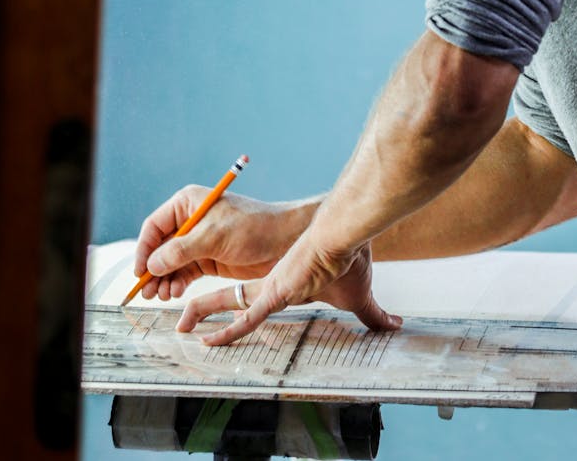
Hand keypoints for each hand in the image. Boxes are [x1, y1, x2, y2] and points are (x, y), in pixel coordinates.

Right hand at [134, 187, 316, 300]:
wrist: (285, 240)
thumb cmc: (253, 228)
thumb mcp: (214, 237)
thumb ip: (181, 251)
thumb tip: (151, 265)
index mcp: (188, 203)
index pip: (155, 226)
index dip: (144, 249)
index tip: (140, 273)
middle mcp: (190, 221)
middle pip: (160, 247)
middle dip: (152, 269)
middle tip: (148, 293)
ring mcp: (198, 241)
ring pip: (170, 262)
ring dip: (164, 279)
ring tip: (163, 296)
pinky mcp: (208, 258)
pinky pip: (184, 272)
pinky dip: (177, 282)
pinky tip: (175, 293)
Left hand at [174, 229, 402, 344]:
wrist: (346, 237)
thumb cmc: (352, 261)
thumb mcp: (361, 298)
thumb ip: (375, 315)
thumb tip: (396, 325)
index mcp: (284, 284)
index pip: (249, 297)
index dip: (230, 308)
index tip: (213, 318)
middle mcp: (271, 283)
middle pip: (229, 297)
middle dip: (204, 308)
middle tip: (181, 321)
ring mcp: (271, 287)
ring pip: (229, 302)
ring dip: (203, 313)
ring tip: (180, 325)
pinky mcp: (276, 293)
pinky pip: (247, 316)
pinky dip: (229, 330)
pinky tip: (210, 338)